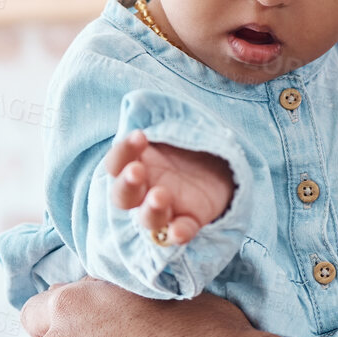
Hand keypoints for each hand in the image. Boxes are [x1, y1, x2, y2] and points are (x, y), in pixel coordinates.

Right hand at [107, 130, 234, 245]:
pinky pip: (178, 233)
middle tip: (137, 171)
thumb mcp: (172, 127)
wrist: (220, 164)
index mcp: (134, 165)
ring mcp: (165, 210)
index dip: (123, 151)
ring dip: (150, 210)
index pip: (116, 163)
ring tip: (160, 196)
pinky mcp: (188, 222)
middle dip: (127, 184)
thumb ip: (155, 119)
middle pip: (123, 196)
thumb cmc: (185, 144)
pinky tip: (179, 232)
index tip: (139, 136)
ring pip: (148, 219)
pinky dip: (177, 234)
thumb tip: (137, 102)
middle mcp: (143, 192)